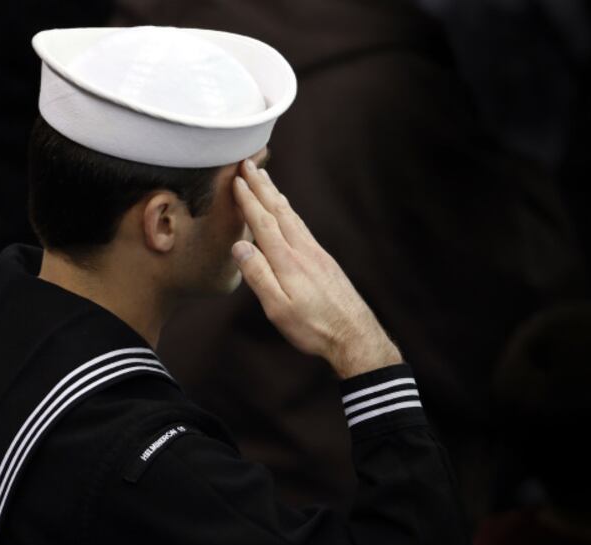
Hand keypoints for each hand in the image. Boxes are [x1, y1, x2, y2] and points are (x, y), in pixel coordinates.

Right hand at [231, 159, 401, 378]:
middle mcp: (303, 250)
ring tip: (265, 179)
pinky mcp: (324, 261)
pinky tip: (288, 211)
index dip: (249, 200)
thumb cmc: (313, 327)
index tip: (236, 180)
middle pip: (279, 211)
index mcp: (288, 261)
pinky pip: (302, 227)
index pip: (264, 222)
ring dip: (276, 195)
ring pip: (292, 216)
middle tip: (249, 163)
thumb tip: (239, 246)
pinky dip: (290, 211)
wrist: (355, 336)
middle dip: (262, 186)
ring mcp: (316, 253)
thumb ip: (259, 276)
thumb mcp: (278, 309)